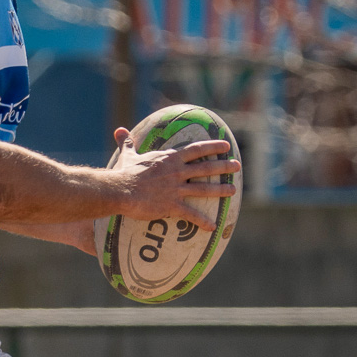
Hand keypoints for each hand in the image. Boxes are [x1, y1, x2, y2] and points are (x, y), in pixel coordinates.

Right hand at [110, 126, 239, 222]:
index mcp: (170, 158)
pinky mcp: (172, 205)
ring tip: (233, 190)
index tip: (226, 146)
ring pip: (204, 189)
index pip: (196, 150)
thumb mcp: (128, 155)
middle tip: (237, 166)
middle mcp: (177, 172)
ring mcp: (176, 189)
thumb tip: (119, 130)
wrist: (120, 190)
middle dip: (224, 166)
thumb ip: (127, 143)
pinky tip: (212, 226)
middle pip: (206, 167)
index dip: (213, 147)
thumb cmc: (124, 173)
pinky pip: (191, 214)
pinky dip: (202, 221)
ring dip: (220, 190)